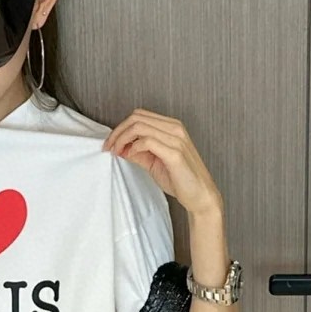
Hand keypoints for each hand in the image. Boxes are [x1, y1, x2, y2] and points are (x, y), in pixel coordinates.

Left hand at [101, 108, 221, 215]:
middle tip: (109, 147)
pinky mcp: (175, 153)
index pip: (139, 116)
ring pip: (139, 127)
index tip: (111, 142)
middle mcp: (175, 129)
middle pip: (137, 118)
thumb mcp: (154, 163)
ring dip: (122, 139)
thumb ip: (138, 153)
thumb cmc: (181, 179)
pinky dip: (134, 147)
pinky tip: (131, 155)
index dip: (121, 127)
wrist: (200, 195)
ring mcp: (176, 139)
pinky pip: (148, 142)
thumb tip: (121, 148)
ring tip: (117, 152)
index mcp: (171, 127)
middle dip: (118, 132)